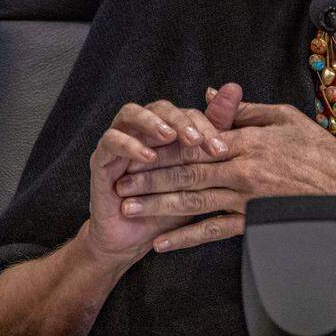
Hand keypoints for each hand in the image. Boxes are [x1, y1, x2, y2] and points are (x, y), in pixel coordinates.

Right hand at [84, 84, 242, 263]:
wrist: (134, 238)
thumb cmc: (167, 204)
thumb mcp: (195, 177)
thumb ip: (212, 138)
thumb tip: (235, 96)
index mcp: (165, 130)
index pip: (187, 113)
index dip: (205, 126)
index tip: (221, 149)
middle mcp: (141, 130)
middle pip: (160, 107)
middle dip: (181, 121)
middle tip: (196, 140)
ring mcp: (119, 140)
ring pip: (131, 113)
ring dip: (152, 123)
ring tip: (169, 137)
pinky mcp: (100, 158)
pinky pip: (110, 140)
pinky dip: (129, 145)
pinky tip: (147, 156)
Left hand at [115, 93, 335, 251]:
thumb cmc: (320, 151)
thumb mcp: (285, 118)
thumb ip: (245, 109)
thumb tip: (211, 96)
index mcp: (248, 141)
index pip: (197, 142)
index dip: (164, 146)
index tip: (139, 147)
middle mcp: (242, 170)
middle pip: (186, 173)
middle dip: (149, 177)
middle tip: (120, 179)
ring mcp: (246, 199)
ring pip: (192, 202)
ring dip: (157, 205)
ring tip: (128, 207)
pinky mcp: (253, 222)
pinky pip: (214, 231)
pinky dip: (186, 238)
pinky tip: (163, 243)